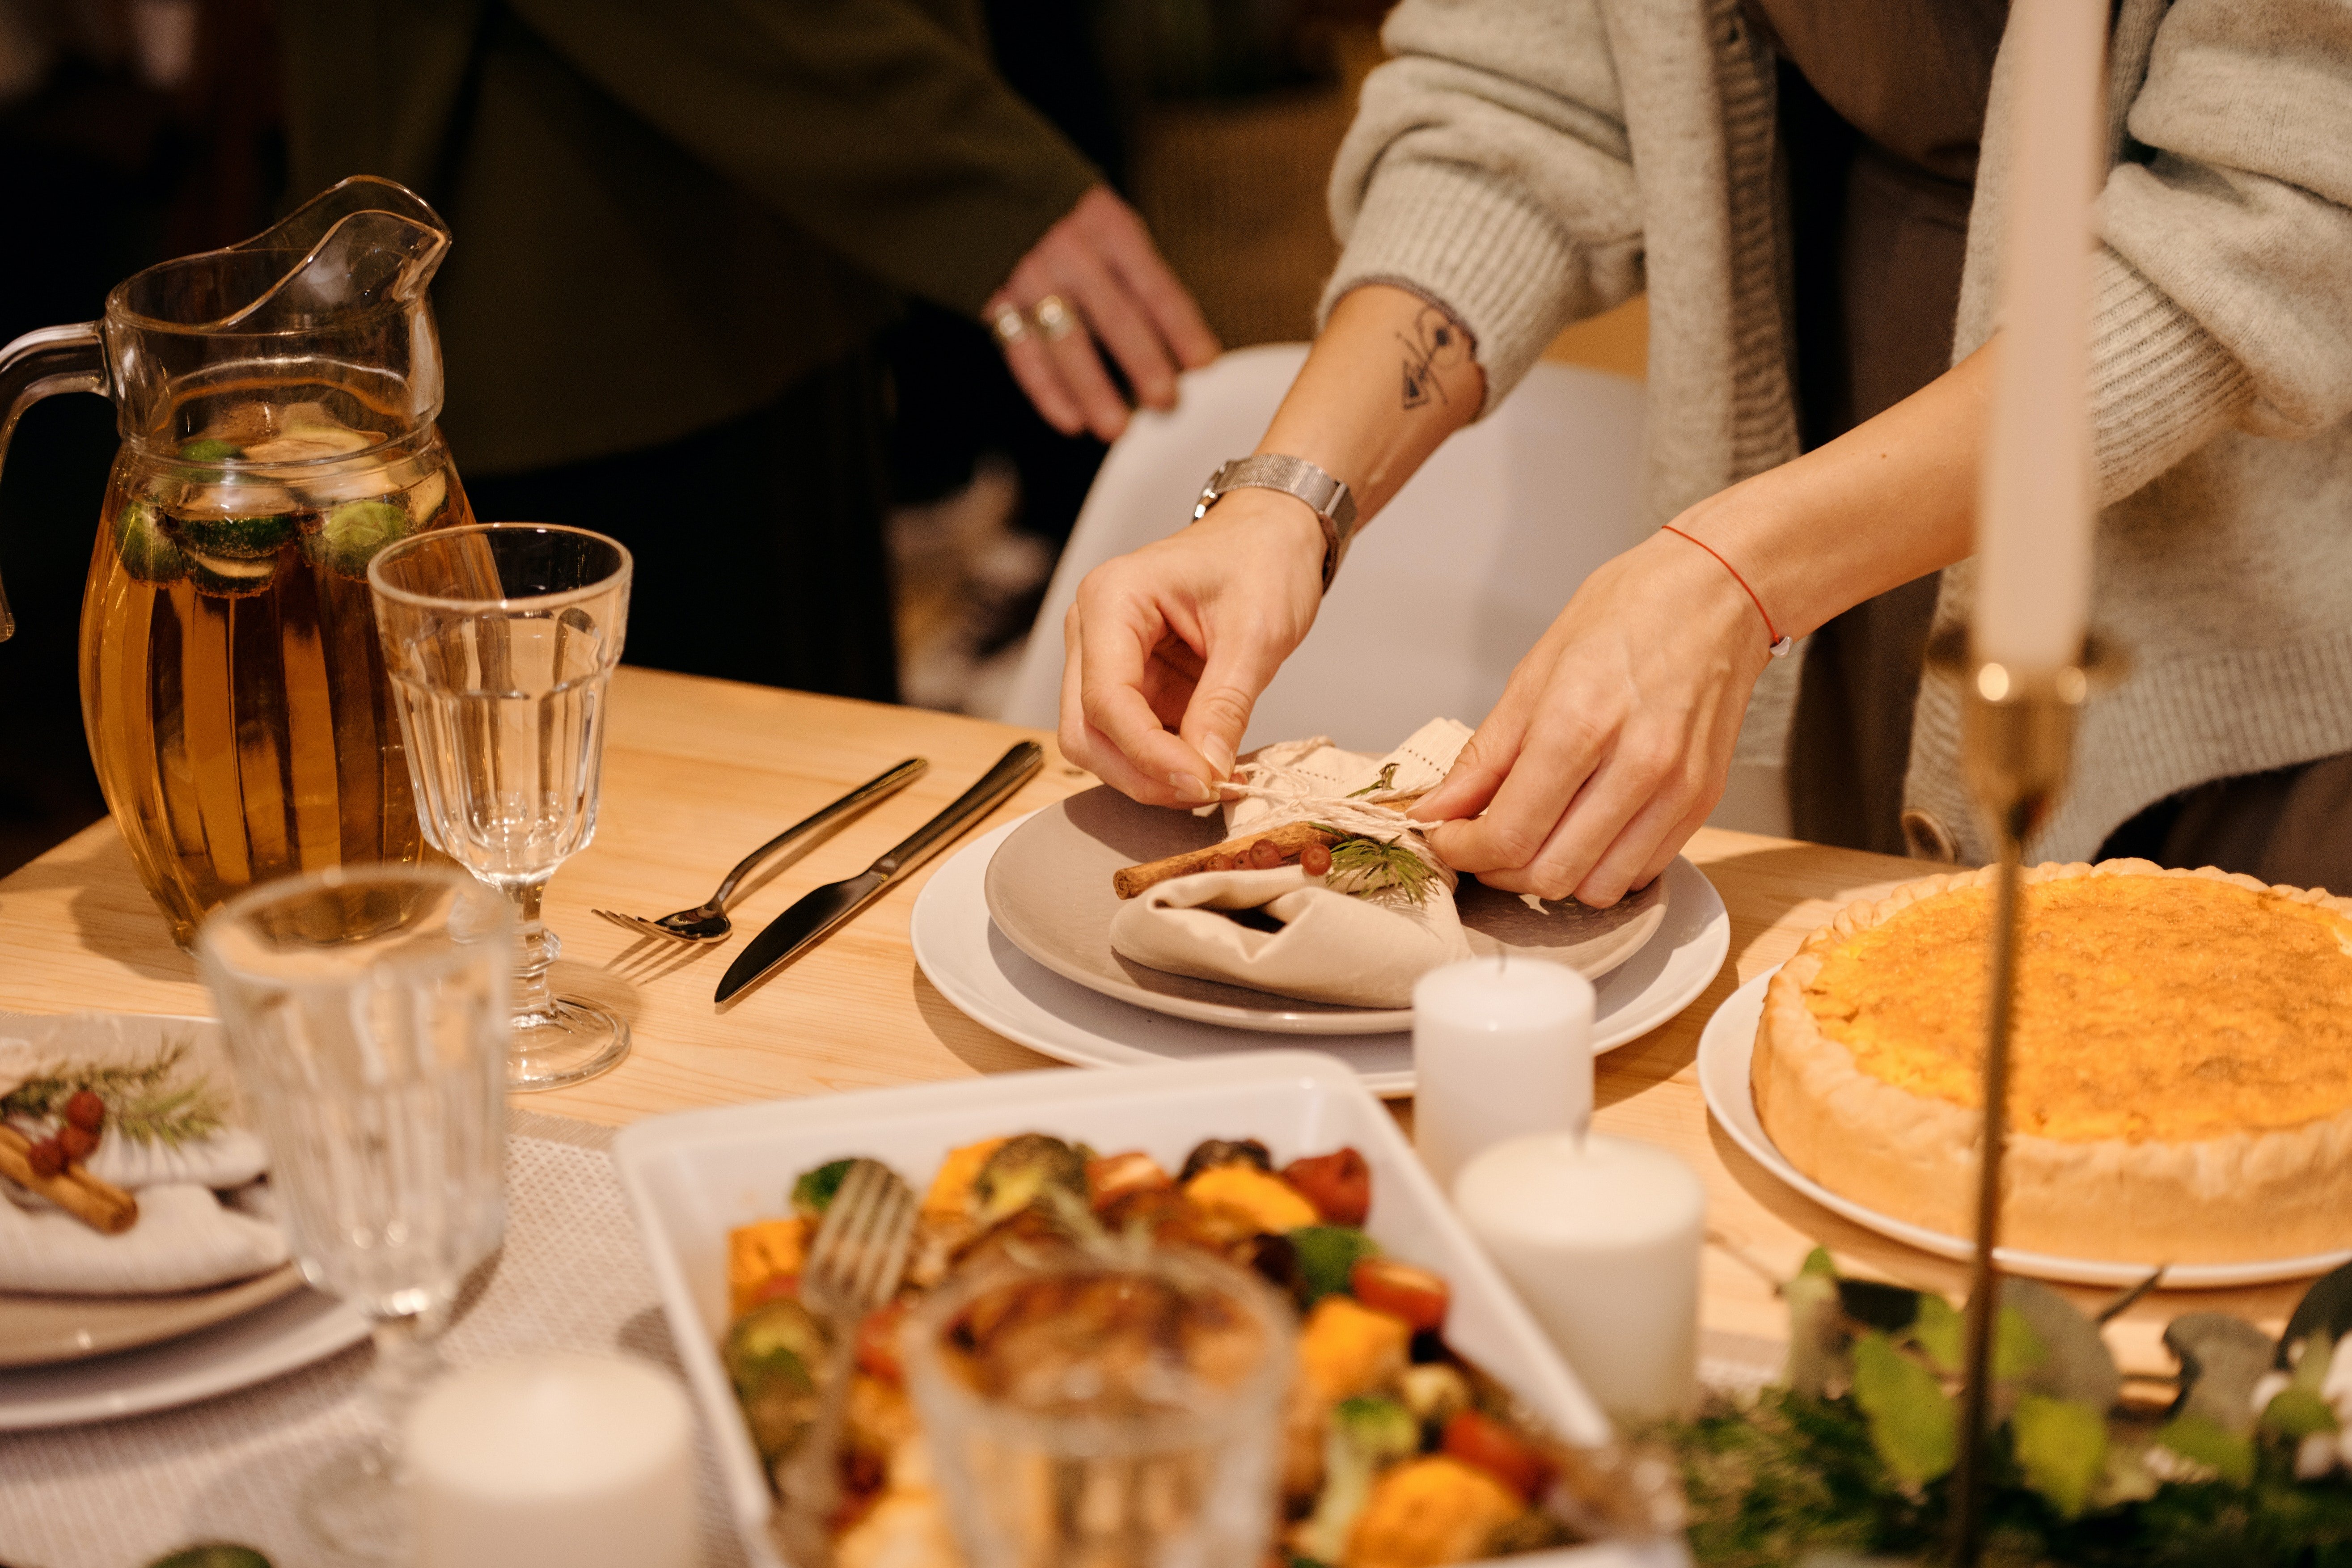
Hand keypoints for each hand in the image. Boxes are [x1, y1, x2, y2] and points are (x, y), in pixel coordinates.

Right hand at [987, 186, 1220, 441]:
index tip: (1203, 362)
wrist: (986, 189)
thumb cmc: (1069, 222)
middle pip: (1113, 314)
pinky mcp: (996, 301)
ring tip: (1117, 427)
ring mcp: (1031, 277)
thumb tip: (1179, 351)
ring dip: (1093, 389)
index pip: (1152, 283)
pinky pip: (1024, 354)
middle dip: (1142, 361)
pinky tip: (1071, 420)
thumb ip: (1139, 279)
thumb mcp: (1110, 228)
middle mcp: (1070, 251)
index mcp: (1109, 228)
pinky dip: (1048, 391)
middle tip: (1166, 402)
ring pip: (1066, 342)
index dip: (1179, 325)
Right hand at [1059, 490, 1325, 803]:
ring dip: (1148, 776)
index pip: (1106, 698)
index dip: (1149, 754)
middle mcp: (1093, 630)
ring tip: (1212, 781)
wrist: (1271, 535)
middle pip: (1086, 730)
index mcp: (1112, 599)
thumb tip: (1207, 772)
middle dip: (1140, 773)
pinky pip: (1129, 739)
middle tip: (1206, 791)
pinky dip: (1162, 765)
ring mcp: (1104, 659)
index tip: (1203, 782)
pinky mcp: (1130, 683)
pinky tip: (1206, 767)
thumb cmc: (1261, 558)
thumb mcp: (1257, 631)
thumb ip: (1226, 704)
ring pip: (1098, 743)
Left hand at [1412, 530, 1772, 905]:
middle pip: (1549, 874)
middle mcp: (1636, 766)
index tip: (1448, 838)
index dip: (1464, 851)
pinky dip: (1601, 868)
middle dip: (1499, 870)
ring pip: (1596, 889)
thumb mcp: (1533, 673)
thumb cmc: (1627, 615)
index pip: (1509, 834)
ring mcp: (1676, 790)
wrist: (1716, 594)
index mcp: (1580, 725)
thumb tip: (1439, 809)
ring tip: (1534, 838)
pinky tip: (1584, 830)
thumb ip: (1484, 756)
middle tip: (1482, 842)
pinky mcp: (1702, 803)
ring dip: (1551, 877)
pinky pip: (1640, 872)